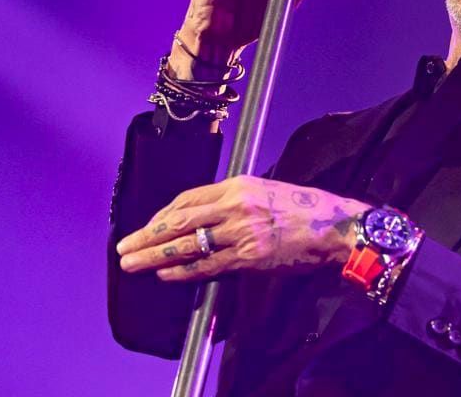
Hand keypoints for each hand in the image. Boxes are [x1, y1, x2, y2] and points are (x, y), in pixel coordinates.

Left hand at [116, 175, 369, 281]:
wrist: (336, 227)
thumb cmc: (306, 208)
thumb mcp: (267, 190)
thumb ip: (236, 200)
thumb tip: (204, 215)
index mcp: (239, 185)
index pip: (187, 199)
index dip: (162, 215)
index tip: (147, 226)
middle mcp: (236, 206)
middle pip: (179, 221)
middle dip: (147, 236)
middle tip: (124, 247)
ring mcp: (242, 233)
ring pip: (188, 246)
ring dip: (155, 256)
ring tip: (133, 263)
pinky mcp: (250, 258)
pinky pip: (208, 267)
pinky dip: (183, 272)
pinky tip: (165, 275)